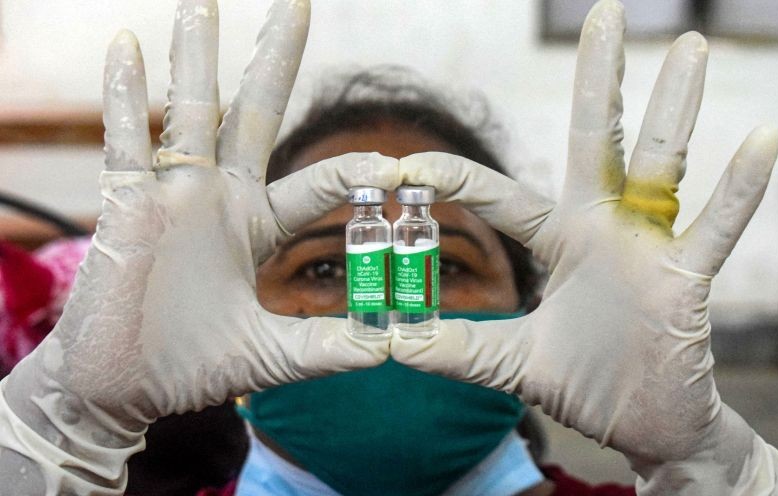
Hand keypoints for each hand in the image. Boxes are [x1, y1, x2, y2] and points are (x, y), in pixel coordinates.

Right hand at [0, 0, 396, 492]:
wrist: (118, 389)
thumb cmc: (189, 367)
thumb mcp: (268, 355)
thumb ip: (324, 348)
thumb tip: (388, 351)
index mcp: (259, 224)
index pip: (318, 183)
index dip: (356, 173)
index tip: (396, 168)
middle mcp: (220, 198)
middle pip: (255, 114)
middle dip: (275, 60)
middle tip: (298, 2)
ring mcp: (173, 197)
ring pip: (189, 113)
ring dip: (196, 58)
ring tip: (203, 3)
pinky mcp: (127, 207)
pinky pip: (126, 143)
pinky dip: (125, 97)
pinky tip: (128, 48)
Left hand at [393, 0, 777, 492]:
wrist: (642, 424)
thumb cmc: (584, 382)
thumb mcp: (511, 364)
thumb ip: (459, 349)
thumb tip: (396, 345)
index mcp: (558, 242)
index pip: (501, 196)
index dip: (454, 180)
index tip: (405, 165)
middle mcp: (603, 229)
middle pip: (599, 141)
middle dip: (599, 79)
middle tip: (604, 13)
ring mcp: (647, 247)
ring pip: (663, 164)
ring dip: (674, 107)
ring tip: (690, 44)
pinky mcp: (685, 278)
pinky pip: (716, 228)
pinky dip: (740, 189)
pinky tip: (762, 138)